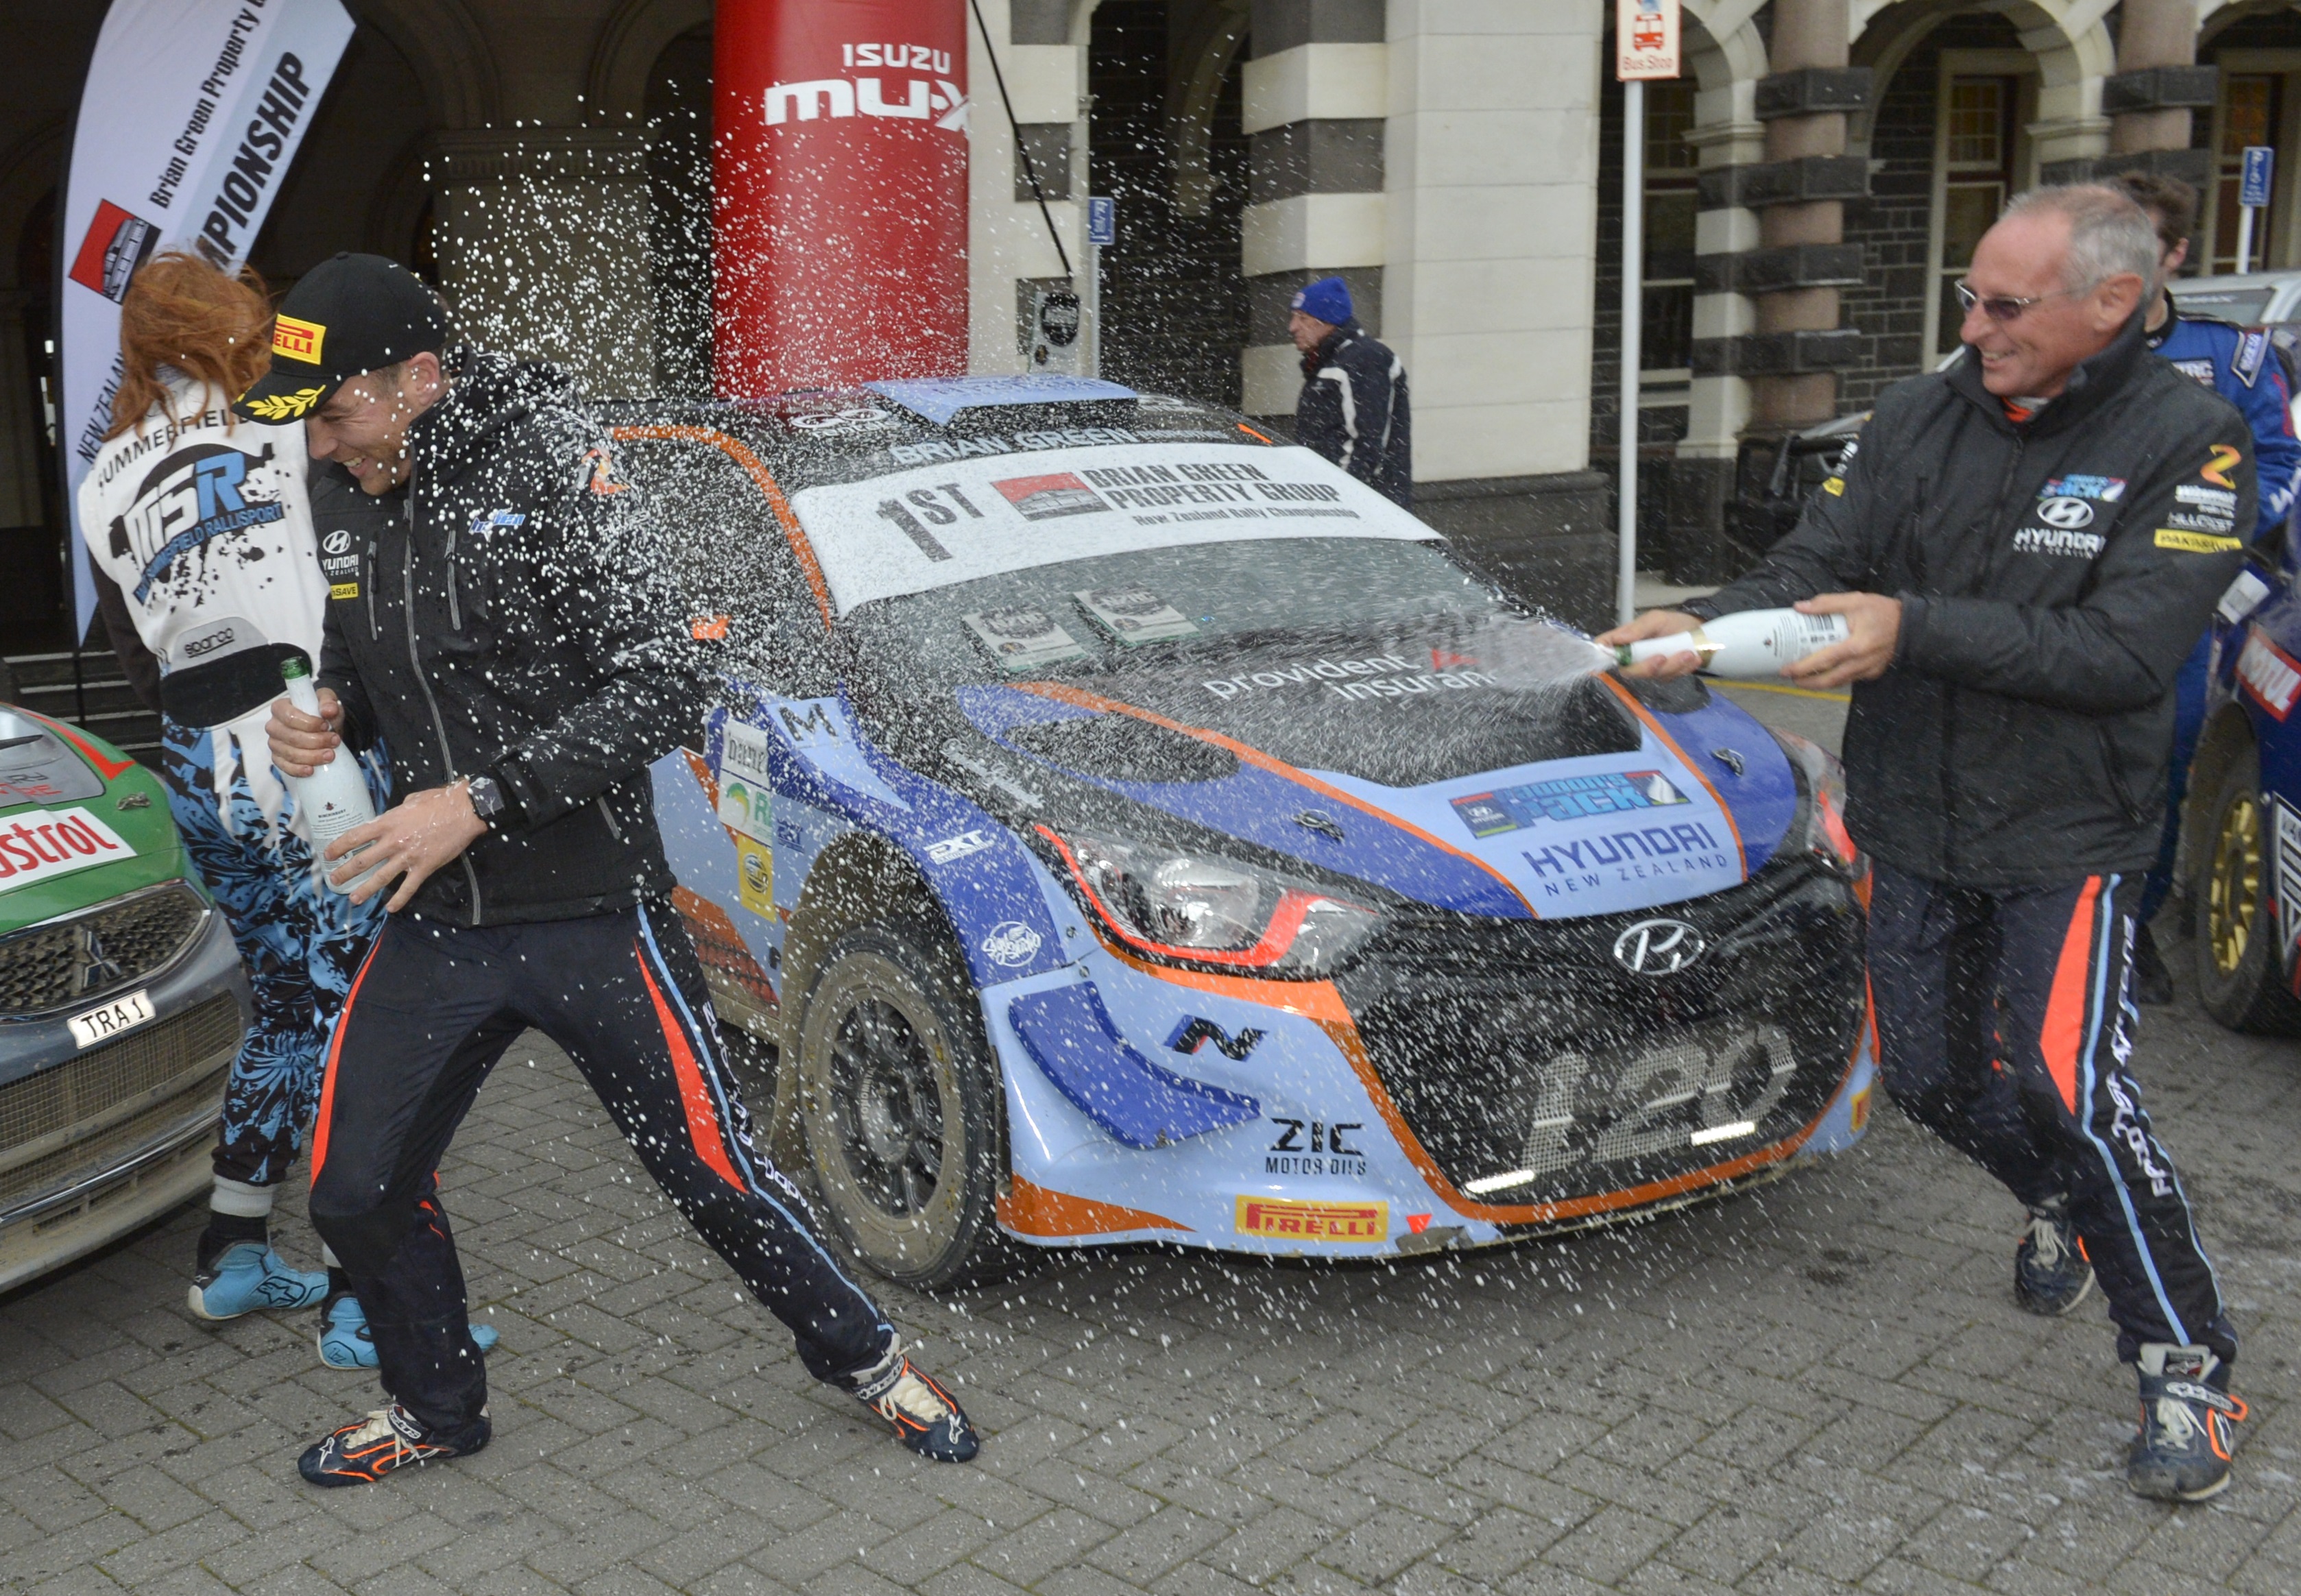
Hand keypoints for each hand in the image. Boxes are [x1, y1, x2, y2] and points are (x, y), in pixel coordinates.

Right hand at [267, 689, 341, 777]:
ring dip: (313, 756)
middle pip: (292, 737)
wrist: (325, 730)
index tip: (326, 726)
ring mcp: (274, 744)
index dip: (309, 723)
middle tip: (335, 741)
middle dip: (316, 741)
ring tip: (330, 755)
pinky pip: (286, 767)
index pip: (289, 716)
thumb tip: (329, 710)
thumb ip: (328, 702)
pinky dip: (299, 770)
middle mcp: (273, 726)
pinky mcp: (278, 759)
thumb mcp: (327, 702)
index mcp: (280, 708)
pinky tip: (311, 770)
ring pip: (291, 754)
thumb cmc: (321, 714)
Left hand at [330, 781, 487, 911]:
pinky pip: (408, 887)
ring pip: (381, 877)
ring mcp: (408, 856)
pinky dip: (399, 899)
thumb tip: (396, 814)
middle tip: (334, 879)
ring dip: (365, 889)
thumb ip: (398, 811)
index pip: (356, 836)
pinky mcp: (424, 867)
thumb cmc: (440, 801)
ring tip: (354, 898)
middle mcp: (393, 841)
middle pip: (363, 859)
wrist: (464, 810)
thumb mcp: (412, 800)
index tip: (329, 854)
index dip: (339, 846)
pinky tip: (391, 908)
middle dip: (345, 871)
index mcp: (388, 822)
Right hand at [1595, 609, 1705, 678]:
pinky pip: (1669, 677)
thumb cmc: (1672, 623)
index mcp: (1625, 641)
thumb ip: (1637, 629)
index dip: (1601, 655)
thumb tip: (1617, 639)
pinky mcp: (1664, 675)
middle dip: (1646, 667)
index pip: (1604, 648)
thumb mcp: (1656, 619)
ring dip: (1672, 665)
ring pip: (1652, 675)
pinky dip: (1683, 668)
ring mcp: (1648, 668)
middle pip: (1627, 671)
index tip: (1613, 657)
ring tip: (1688, 653)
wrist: (1697, 631)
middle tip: (1663, 657)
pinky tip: (1693, 657)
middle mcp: (1632, 658)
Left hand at [1783, 592, 1901, 687]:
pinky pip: (1850, 679)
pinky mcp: (1873, 673)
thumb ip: (1826, 604)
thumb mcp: (1855, 601)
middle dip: (1807, 682)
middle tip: (1790, 678)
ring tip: (1802, 678)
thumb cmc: (1882, 611)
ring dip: (1819, 683)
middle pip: (1830, 680)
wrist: (1910, 624)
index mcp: (1856, 645)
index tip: (1786, 670)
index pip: (1824, 661)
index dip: (1803, 668)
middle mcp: (1862, 662)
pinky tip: (1824, 673)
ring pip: (1839, 682)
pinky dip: (1835, 679)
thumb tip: (1800, 607)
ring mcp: (1869, 670)